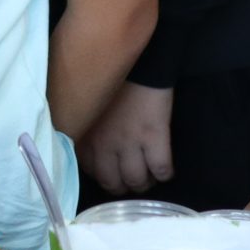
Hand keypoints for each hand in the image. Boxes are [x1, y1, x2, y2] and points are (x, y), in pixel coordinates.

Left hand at [80, 81, 173, 195]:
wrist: (138, 62)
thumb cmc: (111, 83)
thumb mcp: (87, 109)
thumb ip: (84, 130)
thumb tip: (88, 150)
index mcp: (85, 136)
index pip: (91, 172)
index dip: (104, 176)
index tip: (112, 172)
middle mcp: (104, 145)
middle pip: (112, 184)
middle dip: (123, 188)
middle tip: (131, 180)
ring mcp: (129, 142)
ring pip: (136, 180)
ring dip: (144, 184)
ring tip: (149, 177)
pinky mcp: (154, 137)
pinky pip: (161, 169)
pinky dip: (164, 174)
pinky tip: (164, 170)